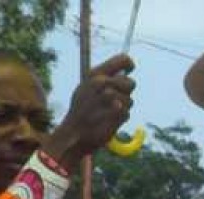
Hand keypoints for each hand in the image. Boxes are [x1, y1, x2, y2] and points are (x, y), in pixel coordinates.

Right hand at [44, 54, 136, 169]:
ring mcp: (107, 98)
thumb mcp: (87, 88)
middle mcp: (101, 83)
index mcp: (95, 74)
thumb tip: (126, 73)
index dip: (129, 65)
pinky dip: (120, 119)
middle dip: (126, 93)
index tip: (129, 71)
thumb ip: (105, 79)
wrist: (73, 133)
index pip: (124, 60)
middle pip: (130, 83)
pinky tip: (108, 121)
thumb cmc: (82, 110)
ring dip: (123, 108)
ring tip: (107, 112)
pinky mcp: (114, 113)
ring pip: (130, 100)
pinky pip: (127, 114)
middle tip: (115, 101)